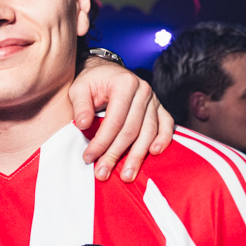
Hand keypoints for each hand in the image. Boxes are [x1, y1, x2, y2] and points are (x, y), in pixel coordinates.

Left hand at [69, 62, 174, 181]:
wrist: (106, 70)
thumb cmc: (92, 80)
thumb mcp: (79, 88)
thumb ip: (80, 106)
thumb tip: (82, 125)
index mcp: (124, 84)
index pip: (114, 120)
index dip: (101, 142)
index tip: (88, 158)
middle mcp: (143, 91)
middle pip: (131, 130)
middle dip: (116, 154)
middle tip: (103, 173)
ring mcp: (154, 100)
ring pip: (148, 132)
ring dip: (138, 156)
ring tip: (127, 175)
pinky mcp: (159, 107)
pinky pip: (166, 125)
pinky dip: (163, 139)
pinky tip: (154, 153)